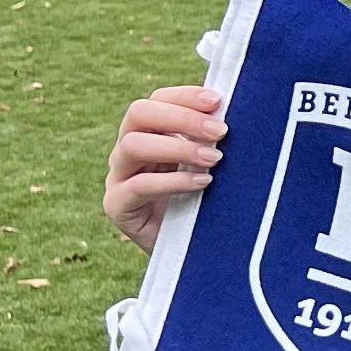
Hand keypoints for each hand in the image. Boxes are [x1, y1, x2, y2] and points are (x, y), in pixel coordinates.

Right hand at [104, 84, 224, 252]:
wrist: (189, 254)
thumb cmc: (202, 203)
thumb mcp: (207, 166)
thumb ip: (210, 140)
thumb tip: (233, 112)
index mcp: (148, 133)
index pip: (157, 100)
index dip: (184, 96)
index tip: (218, 101)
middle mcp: (127, 150)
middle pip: (138, 113)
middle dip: (182, 118)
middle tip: (220, 131)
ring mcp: (118, 176)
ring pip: (133, 145)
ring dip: (178, 147)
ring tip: (215, 158)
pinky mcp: (117, 205)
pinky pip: (139, 185)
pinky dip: (173, 181)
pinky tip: (202, 183)